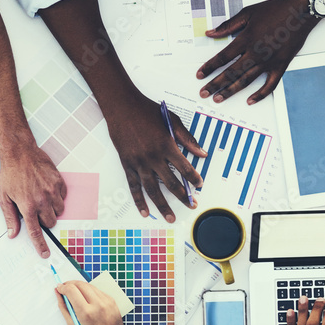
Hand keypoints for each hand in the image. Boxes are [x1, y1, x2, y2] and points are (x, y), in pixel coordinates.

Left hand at [0, 144, 65, 257]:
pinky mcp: (59, 182)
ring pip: (59, 211)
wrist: (20, 153)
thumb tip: (12, 233)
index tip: (45, 253)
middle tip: (36, 210)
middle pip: (51, 222)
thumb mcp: (5, 197)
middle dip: (45, 220)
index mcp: (27, 206)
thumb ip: (10, 218)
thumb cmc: (11, 174)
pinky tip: (47, 188)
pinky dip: (57, 196)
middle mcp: (42, 200)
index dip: (41, 245)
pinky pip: (63, 197)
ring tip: (41, 198)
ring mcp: (52, 191)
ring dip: (52, 209)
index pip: (36, 232)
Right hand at [55, 280, 125, 324]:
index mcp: (86, 313)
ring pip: (90, 285)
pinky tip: (86, 297)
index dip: (63, 287)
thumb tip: (58, 293)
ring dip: (80, 286)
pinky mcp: (113, 302)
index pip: (71, 290)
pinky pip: (99, 291)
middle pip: (81, 284)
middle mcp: (98, 305)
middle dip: (70, 284)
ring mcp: (108, 303)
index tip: (59, 288)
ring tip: (74, 292)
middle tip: (64, 287)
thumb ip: (64, 307)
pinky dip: (90, 291)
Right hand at [106, 93, 204, 221]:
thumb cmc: (147, 111)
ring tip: (171, 217)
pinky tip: (145, 211)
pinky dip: (139, 200)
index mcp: (166, 145)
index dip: (193, 178)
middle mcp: (153, 157)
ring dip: (162, 205)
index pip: (184, 167)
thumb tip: (202, 153)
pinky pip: (134, 186)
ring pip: (152, 189)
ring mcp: (139, 162)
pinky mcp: (127, 164)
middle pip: (170, 182)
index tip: (199, 185)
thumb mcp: (172, 120)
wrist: (121, 106)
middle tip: (192, 205)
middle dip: (183, 196)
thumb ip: (187, 139)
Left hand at [196, 0, 316, 104]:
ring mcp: (268, 61)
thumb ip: (228, 25)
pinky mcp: (280, 66)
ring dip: (231, 91)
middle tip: (204, 93)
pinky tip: (250, 101)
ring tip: (219, 99)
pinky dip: (260, 94)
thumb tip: (210, 33)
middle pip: (231, 73)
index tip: (199, 75)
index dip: (209, 67)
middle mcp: (255, 53)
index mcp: (246, 39)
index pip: (222, 57)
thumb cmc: (275, 9)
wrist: (300, 11)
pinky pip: (270, 85)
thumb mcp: (248, 12)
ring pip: (246, 80)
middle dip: (215, 84)